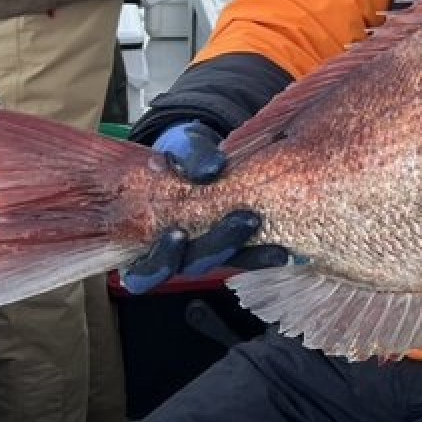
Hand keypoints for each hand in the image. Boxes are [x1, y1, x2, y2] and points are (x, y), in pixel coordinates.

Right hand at [121, 122, 289, 293]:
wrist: (200, 157)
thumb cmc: (181, 156)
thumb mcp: (181, 148)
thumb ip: (190, 157)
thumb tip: (210, 170)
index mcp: (143, 241)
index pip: (141, 273)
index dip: (159, 260)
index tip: (178, 233)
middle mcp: (171, 255)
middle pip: (188, 267)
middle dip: (215, 247)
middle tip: (242, 218)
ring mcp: (201, 255)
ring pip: (218, 265)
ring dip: (242, 250)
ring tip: (259, 223)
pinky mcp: (229, 251)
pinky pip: (244, 260)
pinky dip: (261, 255)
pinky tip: (279, 251)